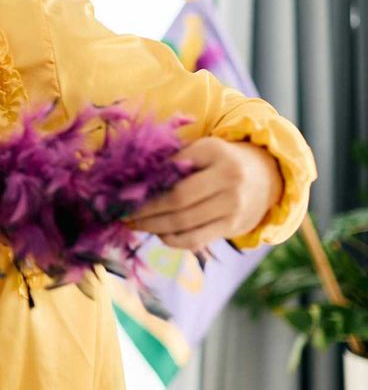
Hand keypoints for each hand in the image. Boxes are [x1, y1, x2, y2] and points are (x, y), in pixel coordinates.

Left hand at [132, 137, 282, 250]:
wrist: (267, 176)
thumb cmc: (220, 160)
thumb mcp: (201, 149)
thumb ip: (173, 161)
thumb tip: (133, 180)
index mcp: (214, 151)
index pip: (172, 169)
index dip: (145, 184)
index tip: (122, 192)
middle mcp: (228, 178)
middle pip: (177, 200)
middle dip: (145, 209)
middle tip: (122, 213)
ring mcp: (233, 205)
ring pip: (184, 223)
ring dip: (153, 226)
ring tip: (134, 224)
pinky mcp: (234, 227)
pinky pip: (196, 239)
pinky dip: (172, 240)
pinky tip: (158, 233)